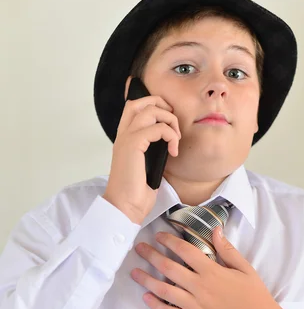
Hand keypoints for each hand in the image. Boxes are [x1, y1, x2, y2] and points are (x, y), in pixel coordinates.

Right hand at [103, 86, 181, 223]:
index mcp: (125, 139)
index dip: (153, 105)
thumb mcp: (147, 166)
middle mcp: (123, 135)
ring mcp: (127, 138)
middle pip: (140, 102)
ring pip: (151, 110)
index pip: (134, 107)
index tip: (168, 124)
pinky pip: (158, 128)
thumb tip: (168, 143)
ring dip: (170, 121)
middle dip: (162, 105)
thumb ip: (153, 150)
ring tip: (175, 140)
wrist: (125, 207)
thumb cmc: (135, 192)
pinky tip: (173, 152)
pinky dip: (171, 136)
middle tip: (173, 125)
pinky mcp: (133, 145)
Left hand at [131, 226, 298, 308]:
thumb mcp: (245, 268)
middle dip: (151, 256)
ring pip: (164, 290)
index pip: (185, 251)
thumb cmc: (254, 296)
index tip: (158, 235)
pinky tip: (145, 297)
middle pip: (169, 268)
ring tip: (133, 272)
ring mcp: (194, 306)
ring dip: (146, 279)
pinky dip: (155, 305)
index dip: (169, 241)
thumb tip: (215, 229)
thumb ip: (227, 250)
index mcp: (212, 271)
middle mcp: (200, 287)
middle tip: (138, 248)